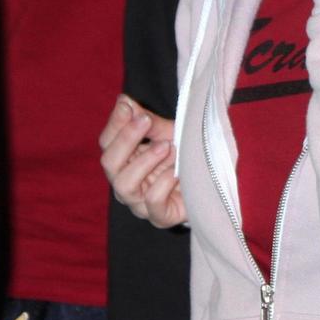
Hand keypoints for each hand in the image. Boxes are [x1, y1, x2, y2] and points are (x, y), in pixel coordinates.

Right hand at [99, 96, 185, 227]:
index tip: (128, 106)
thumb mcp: (168, 133)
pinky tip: (177, 172)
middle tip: (146, 121)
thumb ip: (147, 121)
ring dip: (146, 160)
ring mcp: (140, 203)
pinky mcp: (159, 217)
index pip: (106, 143)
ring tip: (168, 147)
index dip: (115, 124)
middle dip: (126, 139)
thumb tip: (124, 102)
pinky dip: (164, 182)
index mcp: (124, 161)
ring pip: (125, 184)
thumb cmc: (185, 156)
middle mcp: (126, 183)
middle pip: (109, 163)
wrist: (213, 182)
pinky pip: (152, 200)